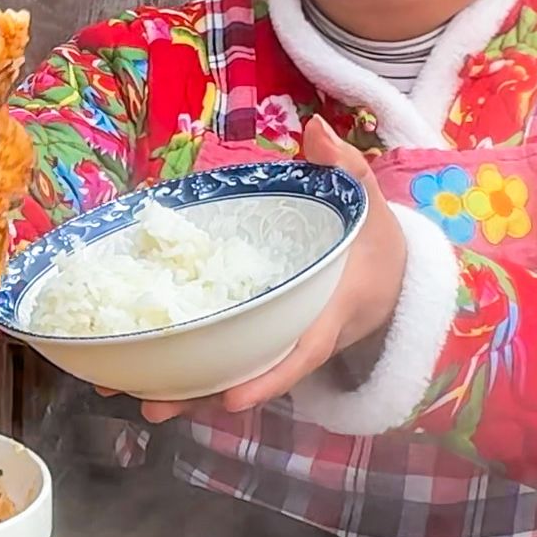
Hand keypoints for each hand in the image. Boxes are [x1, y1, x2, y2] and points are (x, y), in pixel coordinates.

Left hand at [129, 119, 406, 420]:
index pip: (301, 352)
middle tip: (153, 406)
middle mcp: (304, 339)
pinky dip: (197, 374)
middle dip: (204, 396)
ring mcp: (285, 347)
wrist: (397, 284)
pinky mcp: (270, 345)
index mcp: (332, 311)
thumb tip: (316, 130)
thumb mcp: (369, 203)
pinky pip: (234, 364)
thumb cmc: (379, 245)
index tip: (232, 399)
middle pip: (253, 377)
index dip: (268, 378)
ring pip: (237, 378)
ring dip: (190, 394)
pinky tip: (150, 379)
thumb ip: (346, 168)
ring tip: (140, 402)